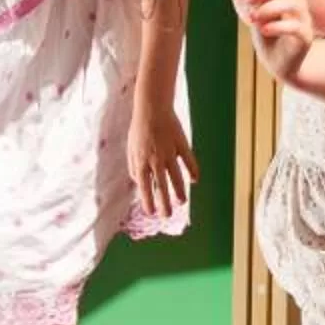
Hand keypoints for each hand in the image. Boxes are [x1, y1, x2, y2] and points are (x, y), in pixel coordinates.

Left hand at [130, 99, 196, 217]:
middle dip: (164, 203)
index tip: (151, 212)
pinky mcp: (181, 144)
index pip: (144, 187)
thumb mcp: (130, 149)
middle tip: (167, 216)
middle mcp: (155, 160)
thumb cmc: (139, 129)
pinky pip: (189, 160)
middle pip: (161, 186)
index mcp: (141, 161)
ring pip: (176, 177)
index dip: (148, 201)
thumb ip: (133, 167)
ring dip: (179, 191)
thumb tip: (138, 182)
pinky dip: (193, 171)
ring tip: (182, 202)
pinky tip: (195, 180)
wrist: (151, 108)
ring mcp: (169, 153)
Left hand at [243, 0, 320, 79]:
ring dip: (267, 9)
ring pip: (292, 3)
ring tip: (254, 19)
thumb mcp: (258, 15)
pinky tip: (264, 31)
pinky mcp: (305, 38)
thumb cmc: (269, 35)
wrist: (280, 63)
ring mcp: (304, 20)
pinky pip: (296, 26)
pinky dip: (276, 26)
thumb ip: (256, 2)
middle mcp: (298, 3)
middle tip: (249, 4)